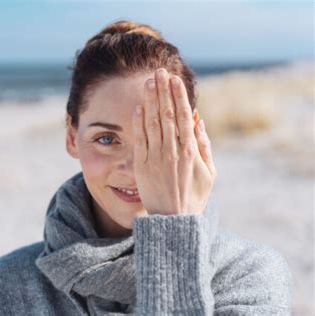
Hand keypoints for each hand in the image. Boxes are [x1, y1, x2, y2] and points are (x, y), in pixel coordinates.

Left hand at [132, 68, 216, 214]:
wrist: (173, 221)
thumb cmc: (194, 196)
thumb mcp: (209, 172)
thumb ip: (204, 144)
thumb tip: (198, 119)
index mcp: (191, 151)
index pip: (182, 116)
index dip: (178, 96)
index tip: (174, 79)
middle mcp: (172, 151)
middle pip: (166, 114)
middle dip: (162, 91)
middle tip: (159, 71)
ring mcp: (155, 158)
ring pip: (152, 123)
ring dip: (150, 101)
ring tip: (148, 81)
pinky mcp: (142, 166)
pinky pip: (140, 140)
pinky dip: (139, 123)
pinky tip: (138, 107)